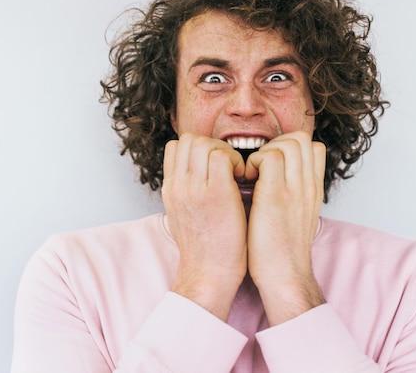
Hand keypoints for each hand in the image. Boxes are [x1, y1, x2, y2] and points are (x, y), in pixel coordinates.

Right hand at [162, 133, 246, 320]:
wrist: (209, 276)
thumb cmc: (206, 250)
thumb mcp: (186, 216)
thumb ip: (190, 192)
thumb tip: (204, 174)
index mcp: (171, 189)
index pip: (176, 146)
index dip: (199, 148)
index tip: (216, 165)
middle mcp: (178, 185)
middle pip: (188, 139)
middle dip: (213, 144)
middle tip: (229, 166)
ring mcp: (194, 188)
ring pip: (204, 142)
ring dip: (225, 151)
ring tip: (237, 173)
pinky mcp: (215, 194)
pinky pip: (223, 156)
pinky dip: (237, 161)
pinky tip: (244, 179)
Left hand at [244, 131, 326, 324]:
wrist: (285, 277)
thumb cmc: (282, 252)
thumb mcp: (296, 218)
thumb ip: (290, 195)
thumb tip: (271, 179)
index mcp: (313, 190)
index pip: (313, 147)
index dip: (289, 147)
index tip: (271, 165)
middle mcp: (309, 184)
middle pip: (301, 138)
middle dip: (275, 143)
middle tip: (258, 166)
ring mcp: (296, 188)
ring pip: (288, 142)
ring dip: (264, 152)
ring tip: (252, 174)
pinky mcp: (277, 195)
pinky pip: (269, 157)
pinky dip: (253, 162)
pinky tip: (245, 181)